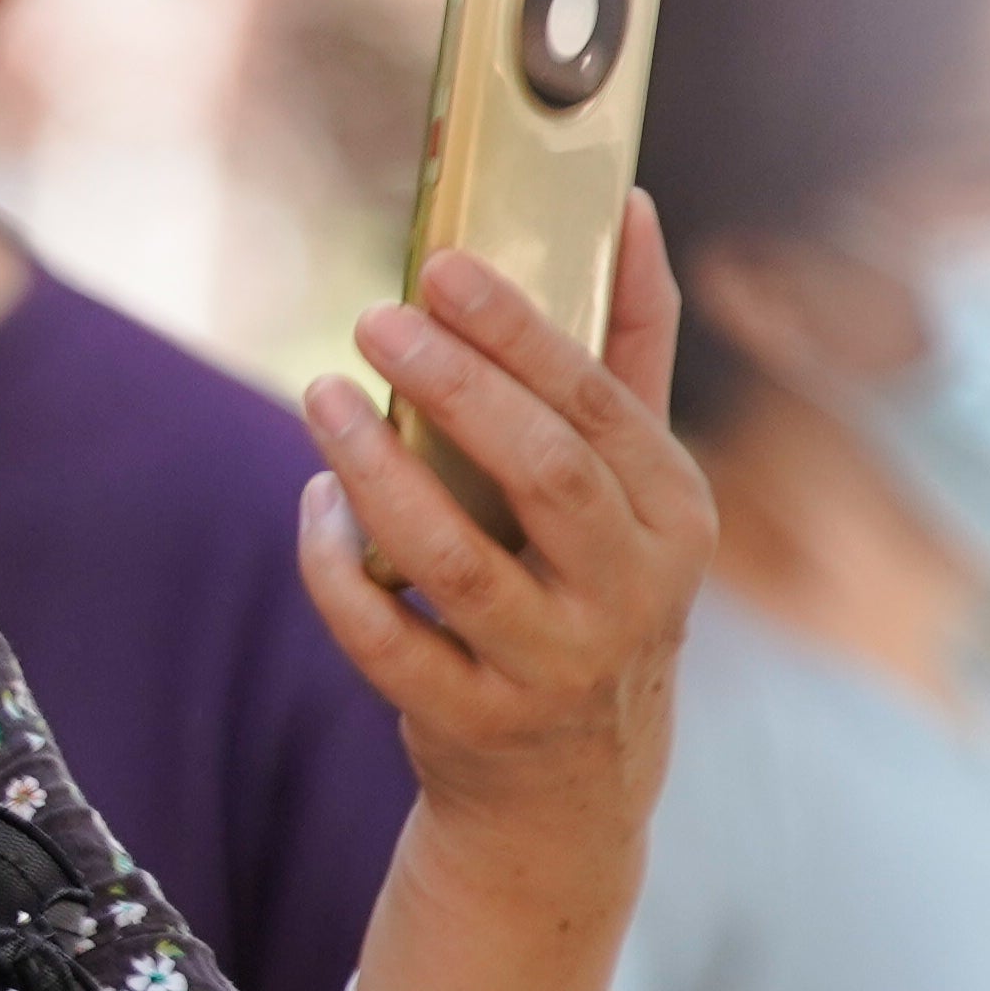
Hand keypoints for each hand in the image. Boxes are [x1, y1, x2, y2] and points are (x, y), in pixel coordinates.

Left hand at [293, 195, 708, 886]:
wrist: (573, 785)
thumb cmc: (592, 588)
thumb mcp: (636, 487)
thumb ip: (630, 353)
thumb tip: (624, 206)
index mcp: (674, 516)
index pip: (600, 406)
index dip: (522, 330)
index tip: (444, 266)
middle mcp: (628, 592)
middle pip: (543, 472)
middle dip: (455, 386)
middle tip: (373, 318)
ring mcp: (552, 664)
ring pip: (455, 558)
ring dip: (375, 471)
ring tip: (318, 397)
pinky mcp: (472, 721)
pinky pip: (386, 639)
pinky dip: (339, 569)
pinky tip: (315, 507)